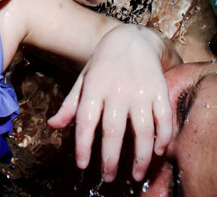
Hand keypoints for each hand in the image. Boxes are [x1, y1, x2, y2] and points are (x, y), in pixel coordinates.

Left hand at [47, 25, 179, 182]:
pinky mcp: (159, 90)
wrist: (132, 37)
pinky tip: (158, 152)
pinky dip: (163, 138)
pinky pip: (164, 118)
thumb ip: (71, 104)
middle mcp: (117, 89)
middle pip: (113, 131)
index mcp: (95, 87)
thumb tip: (52, 125)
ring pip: (143, 130)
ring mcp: (140, 90)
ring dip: (141, 157)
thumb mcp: (84, 78)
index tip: (82, 165)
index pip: (85, 121)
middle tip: (109, 178)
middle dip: (111, 159)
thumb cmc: (104, 63)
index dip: (83, 145)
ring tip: (137, 175)